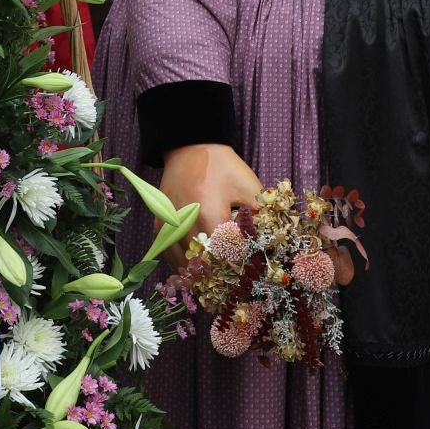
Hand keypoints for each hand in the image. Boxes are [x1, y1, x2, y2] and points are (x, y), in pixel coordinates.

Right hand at [157, 143, 263, 270]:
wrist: (189, 147)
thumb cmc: (220, 166)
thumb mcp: (248, 186)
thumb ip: (260, 215)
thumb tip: (269, 241)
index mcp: (209, 215)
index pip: (225, 256)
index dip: (238, 267)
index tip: (249, 271)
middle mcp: (185, 225)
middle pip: (203, 265)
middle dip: (220, 275)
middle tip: (234, 281)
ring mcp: (169, 226)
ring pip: (183, 265)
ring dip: (200, 274)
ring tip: (216, 281)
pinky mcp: (160, 225)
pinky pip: (170, 255)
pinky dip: (182, 265)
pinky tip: (196, 269)